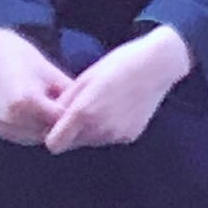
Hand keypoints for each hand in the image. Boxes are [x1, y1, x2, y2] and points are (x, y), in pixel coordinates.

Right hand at [0, 26, 71, 145]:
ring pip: (33, 137)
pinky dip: (30, 130)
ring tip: (53, 115)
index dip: (71, 116)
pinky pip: (20, 136)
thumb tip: (90, 110)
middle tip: (70, 117)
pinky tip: (38, 117)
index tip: (81, 113)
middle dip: (59, 125)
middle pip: (46, 131)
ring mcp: (1, 123)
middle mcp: (11, 115)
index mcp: (27, 100)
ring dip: (44, 129)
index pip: (59, 120)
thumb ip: (70, 95)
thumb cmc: (27, 60)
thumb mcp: (53, 74)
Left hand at [43, 27, 189, 153]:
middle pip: (72, 143)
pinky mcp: (130, 135)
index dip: (52, 134)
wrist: (158, 64)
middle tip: (81, 108)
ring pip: (91, 141)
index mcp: (84, 113)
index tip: (57, 121)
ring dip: (90, 129)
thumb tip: (50, 115)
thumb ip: (65, 101)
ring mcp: (116, 134)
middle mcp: (99, 129)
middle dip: (71, 131)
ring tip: (102, 105)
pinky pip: (109, 137)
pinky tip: (118, 108)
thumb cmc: (119, 63)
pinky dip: (108, 128)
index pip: (54, 144)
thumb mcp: (86, 77)